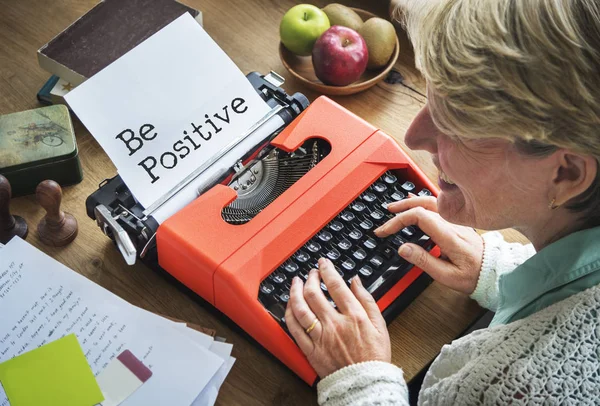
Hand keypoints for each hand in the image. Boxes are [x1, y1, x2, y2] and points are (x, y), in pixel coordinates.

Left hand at [285, 258, 390, 377]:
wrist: (365, 383)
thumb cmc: (374, 356)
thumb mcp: (379, 324)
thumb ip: (367, 299)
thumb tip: (356, 281)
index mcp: (353, 316)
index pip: (335, 285)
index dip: (327, 269)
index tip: (323, 263)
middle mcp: (335, 324)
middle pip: (314, 293)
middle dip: (310, 278)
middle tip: (310, 273)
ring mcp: (320, 337)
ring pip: (300, 308)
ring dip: (295, 291)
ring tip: (295, 283)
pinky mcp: (310, 350)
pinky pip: (294, 329)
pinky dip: (289, 313)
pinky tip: (290, 305)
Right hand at [374, 195, 483, 294]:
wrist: (495, 272)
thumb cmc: (474, 276)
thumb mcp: (447, 276)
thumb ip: (424, 261)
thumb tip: (403, 248)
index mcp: (448, 236)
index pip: (419, 216)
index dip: (398, 221)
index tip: (385, 231)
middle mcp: (452, 224)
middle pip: (423, 204)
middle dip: (401, 208)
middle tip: (386, 215)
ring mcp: (455, 221)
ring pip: (431, 201)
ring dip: (410, 202)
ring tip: (395, 207)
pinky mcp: (456, 222)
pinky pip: (437, 205)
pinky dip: (422, 202)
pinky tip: (415, 203)